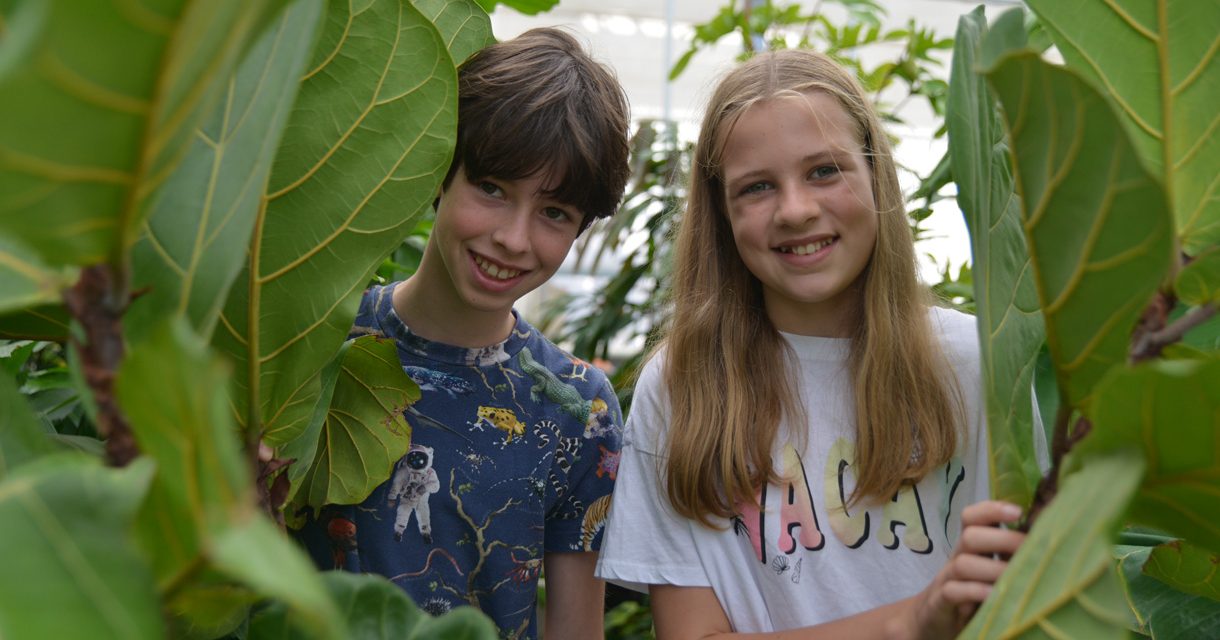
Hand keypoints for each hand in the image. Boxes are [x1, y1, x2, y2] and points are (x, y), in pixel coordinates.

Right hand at [903, 500, 1025, 639]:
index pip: (971, 517)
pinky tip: (993, 596)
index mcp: (970, 547)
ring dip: (993, 569)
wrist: (932, 619)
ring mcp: (947, 579)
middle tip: (1028, 550)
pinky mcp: (940, 602)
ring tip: (1015, 578)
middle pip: (969, 536)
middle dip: (1002, 539)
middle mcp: (957, 558)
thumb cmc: (970, 593)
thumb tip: (1046, 545)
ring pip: (962, 564)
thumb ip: (1007, 558)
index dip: (991, 509)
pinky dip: (974, 591)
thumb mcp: (988, 572)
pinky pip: (953, 591)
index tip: (1018, 511)